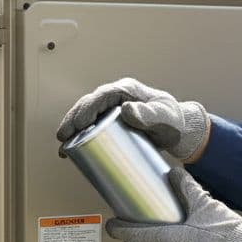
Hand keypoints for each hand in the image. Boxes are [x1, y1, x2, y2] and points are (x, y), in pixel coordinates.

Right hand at [56, 78, 209, 161]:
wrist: (178, 131)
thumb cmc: (173, 121)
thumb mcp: (165, 117)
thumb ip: (150, 114)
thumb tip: (127, 109)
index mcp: (127, 90)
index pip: (102, 95)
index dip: (88, 108)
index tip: (81, 123)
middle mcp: (116, 98)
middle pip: (88, 105)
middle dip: (73, 119)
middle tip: (64, 136)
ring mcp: (111, 110)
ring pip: (85, 115)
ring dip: (71, 129)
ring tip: (63, 146)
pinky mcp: (110, 123)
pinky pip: (90, 127)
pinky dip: (79, 137)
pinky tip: (70, 150)